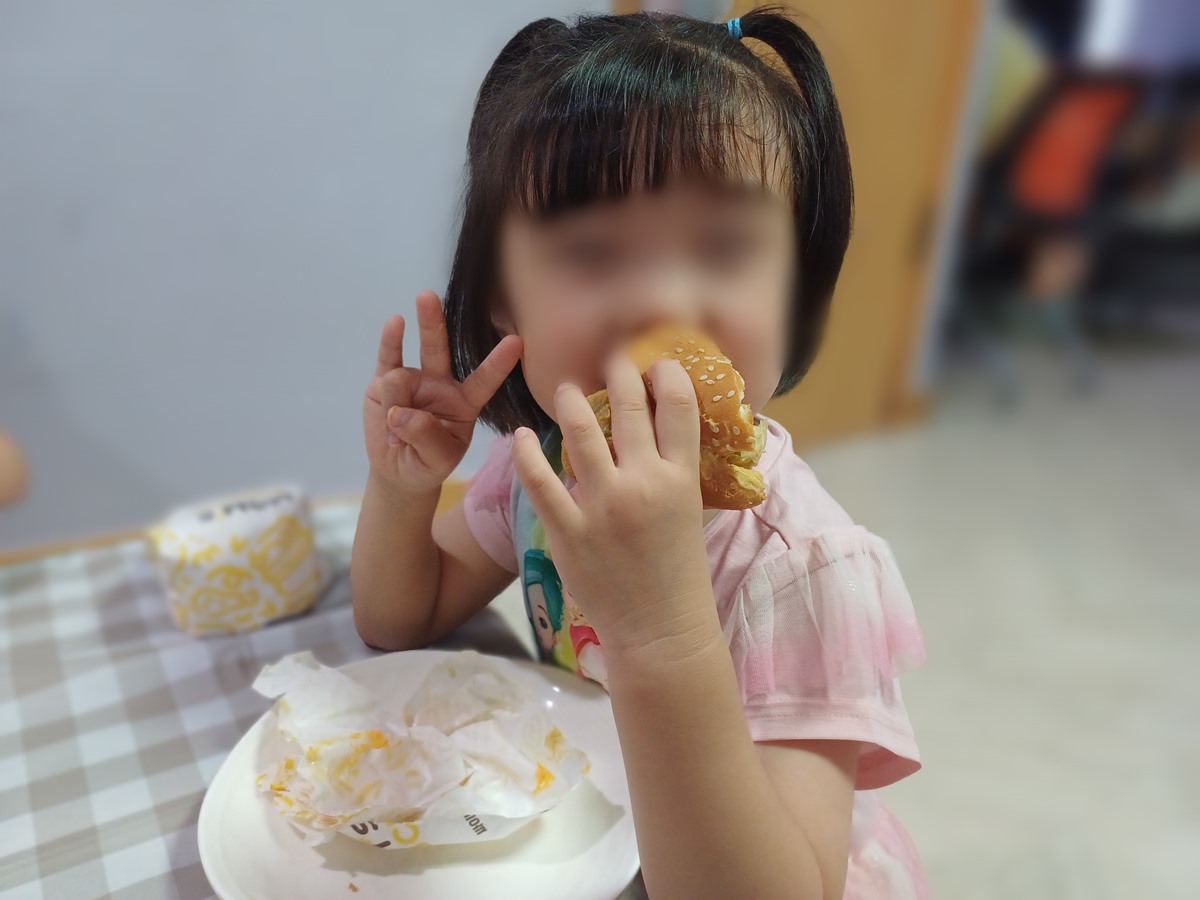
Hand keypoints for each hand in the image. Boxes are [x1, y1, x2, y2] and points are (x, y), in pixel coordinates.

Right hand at [364, 291, 521, 495]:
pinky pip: (388, 357)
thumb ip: (425, 437)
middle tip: (427, 297)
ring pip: (404, 374)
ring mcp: (414, 379)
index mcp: (464, 403)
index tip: (516, 342)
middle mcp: (441, 384)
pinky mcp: (385, 381)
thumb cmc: (427, 463)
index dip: (498, 363)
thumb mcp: (436, 459)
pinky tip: (394, 325)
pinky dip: (389, 343)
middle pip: (440, 350)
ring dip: (396, 396)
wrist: (398, 469)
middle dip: (434, 323)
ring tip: (394, 431)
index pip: (484, 381)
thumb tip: (399, 412)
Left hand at [510, 355, 714, 652]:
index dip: (666, 374)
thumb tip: (664, 425)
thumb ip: (674, 468)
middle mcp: (643, 484)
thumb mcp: (690, 511)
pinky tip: (520, 436)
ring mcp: (603, 506)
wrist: (658, 627)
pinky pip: (538, 479)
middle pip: (629, 407)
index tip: (654, 364)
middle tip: (609, 363)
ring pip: (581, 431)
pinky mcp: (568, 529)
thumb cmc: (677, 569)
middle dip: (617, 373)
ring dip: (570, 401)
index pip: (678, 406)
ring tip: (564, 391)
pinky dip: (525, 452)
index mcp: (680, 479)